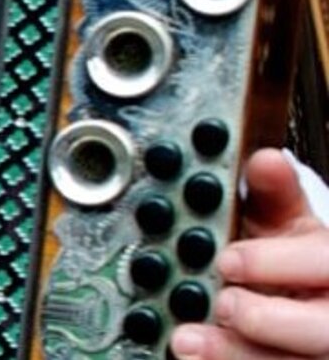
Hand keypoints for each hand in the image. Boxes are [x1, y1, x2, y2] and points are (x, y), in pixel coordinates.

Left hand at [171, 148, 328, 358]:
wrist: (294, 292)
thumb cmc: (291, 258)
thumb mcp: (286, 222)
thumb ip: (273, 194)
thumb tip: (264, 160)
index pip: (327, 265)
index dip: (279, 264)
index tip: (228, 259)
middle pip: (322, 330)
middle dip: (265, 319)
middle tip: (220, 302)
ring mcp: (317, 350)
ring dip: (235, 354)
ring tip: (186, 339)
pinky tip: (194, 357)